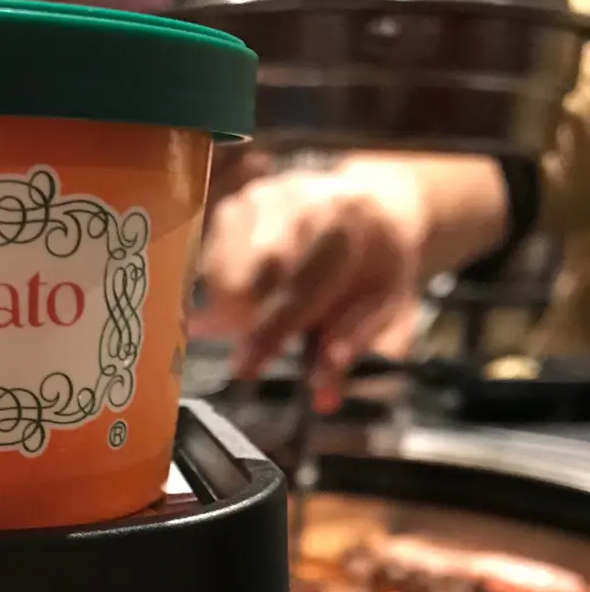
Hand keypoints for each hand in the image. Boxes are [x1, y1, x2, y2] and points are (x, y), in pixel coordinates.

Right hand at [192, 162, 427, 385]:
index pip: (297, 286)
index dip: (268, 331)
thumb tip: (322, 393)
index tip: (244, 369)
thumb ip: (351, 345)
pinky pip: (208, 259)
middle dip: (239, 319)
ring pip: (218, 268)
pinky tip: (240, 299)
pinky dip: (217, 289)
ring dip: (225, 306)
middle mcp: (297, 201)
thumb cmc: (376, 263)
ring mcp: (260, 198)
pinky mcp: (235, 204)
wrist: (370, 205)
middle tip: (250, 350)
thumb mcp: (383, 305)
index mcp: (345, 226)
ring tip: (254, 319)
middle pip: (245, 272)